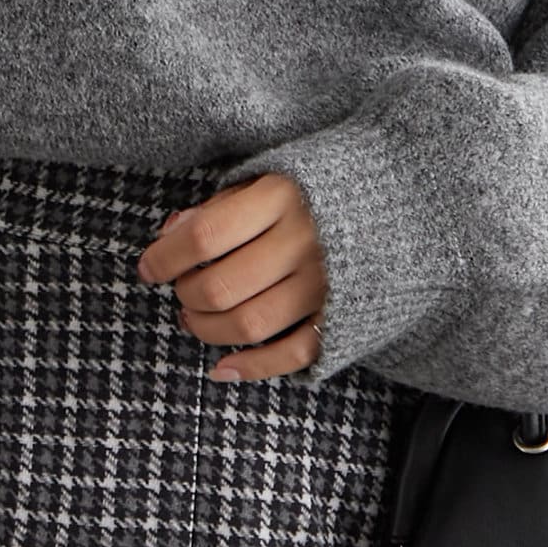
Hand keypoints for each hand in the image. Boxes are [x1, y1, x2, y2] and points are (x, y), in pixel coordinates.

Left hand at [136, 172, 327, 381]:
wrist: (399, 201)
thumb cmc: (316, 190)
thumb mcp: (268, 178)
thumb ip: (219, 205)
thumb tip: (170, 234)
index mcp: (282, 196)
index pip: (206, 235)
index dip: (166, 257)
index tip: (148, 267)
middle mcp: (305, 240)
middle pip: (222, 286)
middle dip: (186, 295)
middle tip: (180, 291)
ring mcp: (326, 283)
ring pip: (250, 325)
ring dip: (208, 330)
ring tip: (195, 318)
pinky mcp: (344, 316)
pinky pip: (292, 353)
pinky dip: (253, 368)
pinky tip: (222, 368)